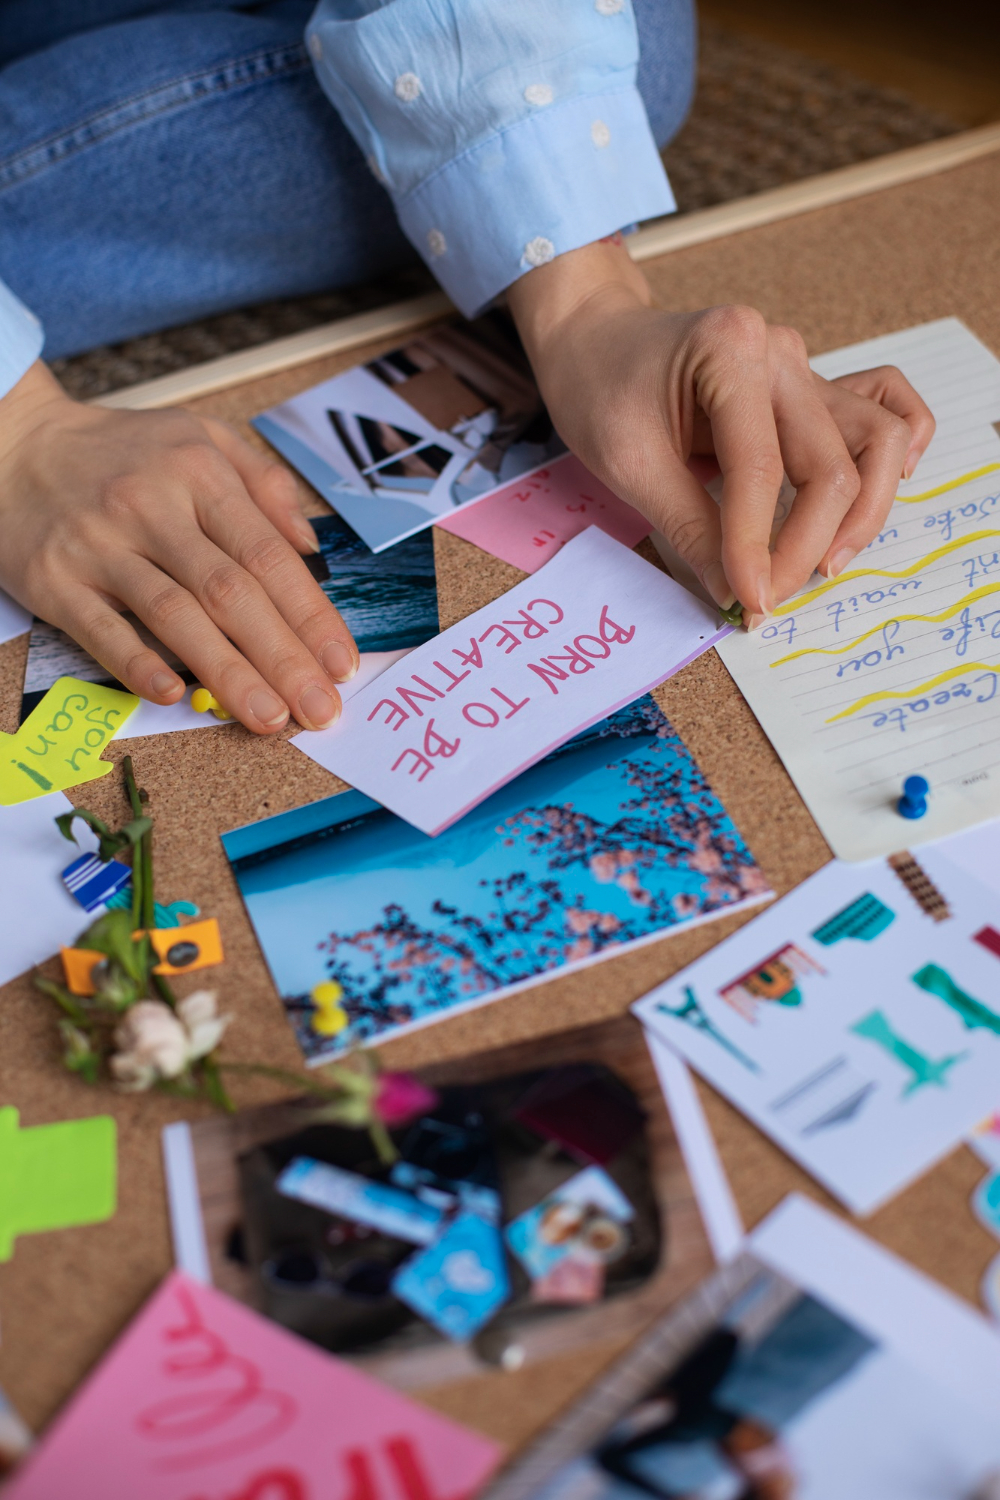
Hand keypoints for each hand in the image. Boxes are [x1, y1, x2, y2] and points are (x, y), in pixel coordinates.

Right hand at [0, 361, 358, 732]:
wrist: (13, 443)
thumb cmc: (121, 451)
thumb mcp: (200, 436)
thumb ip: (264, 483)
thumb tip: (311, 547)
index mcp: (198, 473)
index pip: (268, 556)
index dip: (310, 616)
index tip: (341, 664)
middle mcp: (152, 507)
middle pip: (231, 593)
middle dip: (283, 658)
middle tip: (319, 708)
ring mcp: (100, 545)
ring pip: (175, 617)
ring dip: (228, 673)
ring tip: (269, 718)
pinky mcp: (53, 580)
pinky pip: (101, 629)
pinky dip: (138, 664)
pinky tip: (174, 696)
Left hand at [507, 238, 934, 620]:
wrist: (595, 337)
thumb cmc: (599, 386)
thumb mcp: (627, 462)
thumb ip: (689, 528)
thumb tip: (738, 593)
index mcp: (730, 352)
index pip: (761, 468)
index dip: (757, 546)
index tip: (747, 601)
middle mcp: (781, 353)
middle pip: (833, 461)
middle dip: (807, 544)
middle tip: (770, 598)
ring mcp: (803, 369)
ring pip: (876, 440)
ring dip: (862, 512)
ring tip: (824, 563)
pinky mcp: (809, 391)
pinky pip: (879, 415)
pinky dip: (889, 459)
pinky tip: (871, 499)